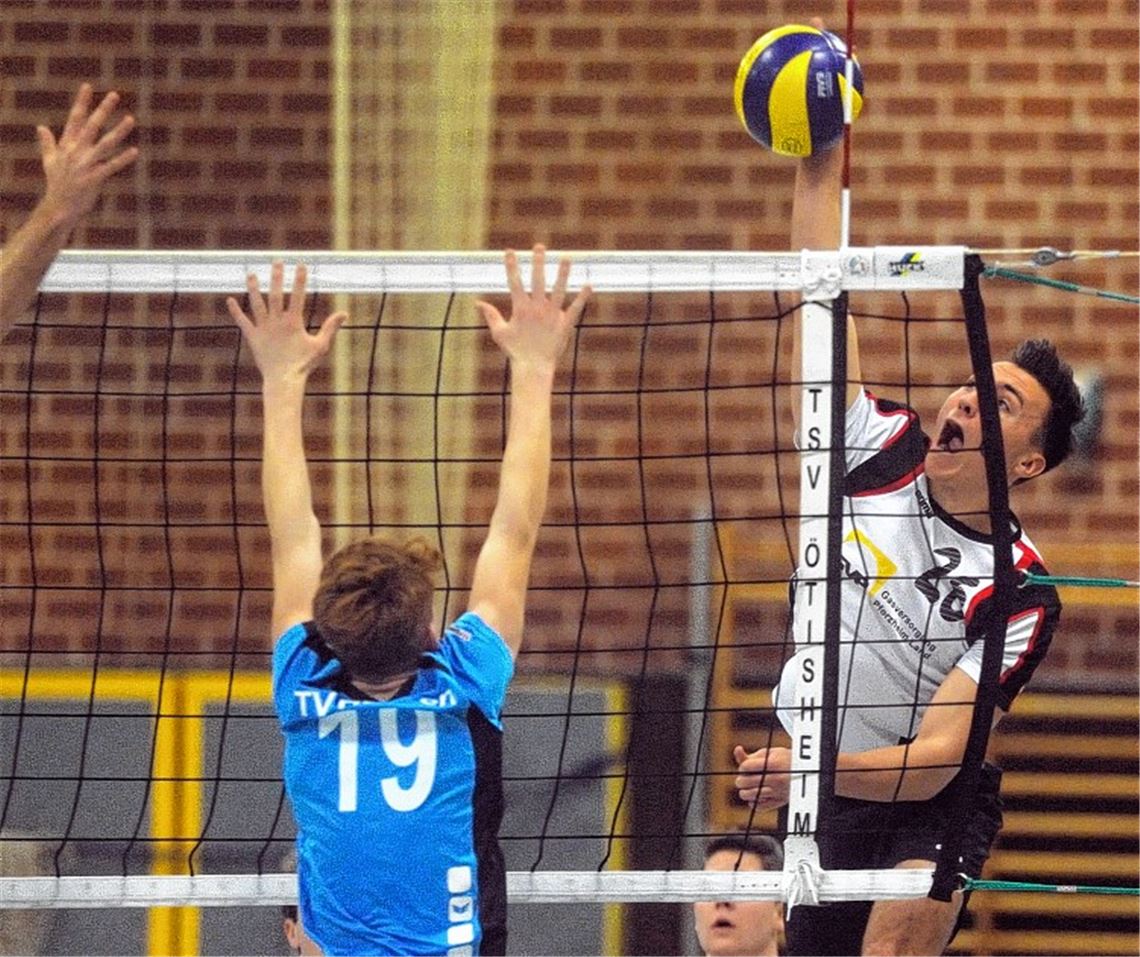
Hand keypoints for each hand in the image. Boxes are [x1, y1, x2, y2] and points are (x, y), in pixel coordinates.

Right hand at [37, 84, 138, 224]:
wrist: (58, 207)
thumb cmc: (57, 184)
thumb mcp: (50, 161)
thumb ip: (48, 144)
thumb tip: (40, 127)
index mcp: (67, 145)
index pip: (75, 118)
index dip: (82, 102)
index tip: (88, 86)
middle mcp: (76, 151)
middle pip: (92, 126)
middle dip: (103, 110)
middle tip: (115, 94)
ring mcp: (85, 164)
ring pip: (105, 143)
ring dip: (118, 131)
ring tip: (131, 118)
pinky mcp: (94, 178)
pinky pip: (111, 166)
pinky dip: (122, 159)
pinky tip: (134, 151)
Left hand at [227, 261, 346, 383]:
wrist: (283, 380)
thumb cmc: (304, 365)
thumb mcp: (321, 345)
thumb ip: (331, 327)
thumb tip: (344, 313)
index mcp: (293, 322)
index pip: (297, 295)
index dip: (300, 279)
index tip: (301, 265)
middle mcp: (277, 322)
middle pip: (275, 294)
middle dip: (277, 276)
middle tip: (277, 261)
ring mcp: (263, 328)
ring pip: (257, 304)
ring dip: (253, 288)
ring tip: (251, 274)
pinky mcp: (253, 337)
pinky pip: (242, 322)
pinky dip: (236, 311)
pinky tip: (230, 300)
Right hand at [476, 245, 591, 372]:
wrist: (533, 367)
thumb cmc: (515, 351)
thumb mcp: (499, 332)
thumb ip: (490, 315)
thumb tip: (477, 303)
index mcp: (521, 309)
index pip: (514, 282)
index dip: (511, 266)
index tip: (509, 251)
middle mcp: (537, 309)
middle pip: (538, 280)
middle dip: (538, 262)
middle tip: (539, 246)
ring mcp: (552, 316)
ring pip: (559, 290)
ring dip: (563, 273)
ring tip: (567, 258)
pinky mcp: (564, 324)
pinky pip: (575, 309)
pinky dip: (582, 298)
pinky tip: (588, 285)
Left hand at [733, 745, 792, 808]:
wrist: (806, 772)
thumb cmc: (785, 760)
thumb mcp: (770, 753)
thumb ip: (752, 755)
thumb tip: (737, 750)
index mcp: (772, 765)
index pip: (745, 767)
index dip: (742, 767)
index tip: (746, 767)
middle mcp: (775, 779)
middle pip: (744, 782)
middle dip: (741, 779)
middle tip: (745, 778)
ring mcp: (777, 792)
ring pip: (749, 796)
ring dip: (745, 791)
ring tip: (748, 787)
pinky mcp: (779, 803)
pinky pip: (758, 806)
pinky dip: (753, 802)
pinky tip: (757, 795)